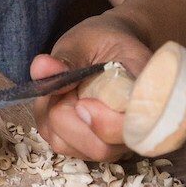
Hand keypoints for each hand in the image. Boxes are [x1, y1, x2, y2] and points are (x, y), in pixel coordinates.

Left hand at [29, 12, 152, 161]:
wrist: (109, 47)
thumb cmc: (104, 40)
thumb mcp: (87, 39)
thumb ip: (67, 57)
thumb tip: (41, 68)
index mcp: (144, 100)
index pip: (130, 132)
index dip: (104, 124)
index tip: (83, 102)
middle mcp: (133, 131)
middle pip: (99, 147)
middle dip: (69, 115)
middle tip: (67, 82)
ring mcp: (111, 143)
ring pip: (74, 147)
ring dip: (56, 115)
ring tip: (66, 87)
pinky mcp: (86, 145)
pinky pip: (59, 142)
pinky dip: (49, 119)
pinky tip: (61, 98)